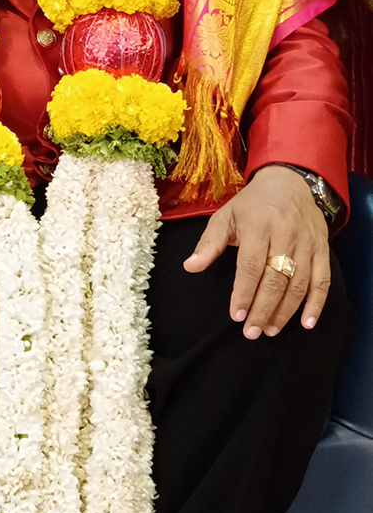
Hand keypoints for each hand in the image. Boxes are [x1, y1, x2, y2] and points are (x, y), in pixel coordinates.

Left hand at [183, 165, 329, 337]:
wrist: (288, 181)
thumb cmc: (252, 204)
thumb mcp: (225, 216)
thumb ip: (209, 244)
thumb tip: (190, 267)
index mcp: (258, 226)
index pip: (251, 265)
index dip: (244, 293)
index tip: (237, 316)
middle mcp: (285, 234)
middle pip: (276, 279)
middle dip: (263, 308)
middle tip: (252, 332)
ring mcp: (307, 243)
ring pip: (299, 283)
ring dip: (286, 311)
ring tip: (270, 330)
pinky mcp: (322, 248)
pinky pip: (323, 279)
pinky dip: (317, 303)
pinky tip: (306, 323)